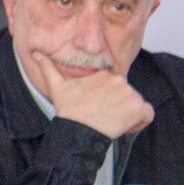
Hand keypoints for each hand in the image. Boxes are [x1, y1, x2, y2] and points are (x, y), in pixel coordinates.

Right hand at [32, 51, 153, 138]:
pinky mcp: (138, 108)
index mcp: (104, 74)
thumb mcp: (56, 87)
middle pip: (127, 94)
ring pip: (136, 104)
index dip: (109, 96)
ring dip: (127, 114)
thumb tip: (36, 53)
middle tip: (102, 116)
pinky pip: (147, 115)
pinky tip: (123, 127)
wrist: (77, 131)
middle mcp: (119, 80)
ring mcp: (130, 93)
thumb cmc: (68, 111)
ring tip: (110, 122)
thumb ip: (48, 67)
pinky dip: (139, 122)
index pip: (116, 84)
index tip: (98, 106)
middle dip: (118, 105)